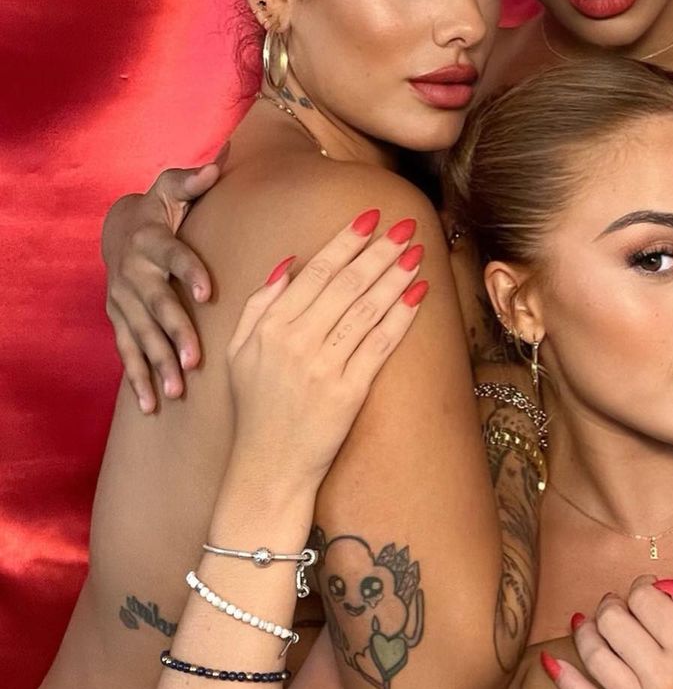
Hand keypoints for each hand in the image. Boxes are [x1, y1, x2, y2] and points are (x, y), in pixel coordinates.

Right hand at [102, 149, 224, 411]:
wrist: (120, 228)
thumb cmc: (162, 207)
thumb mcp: (173, 187)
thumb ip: (193, 179)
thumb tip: (218, 163)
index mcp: (152, 241)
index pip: (174, 256)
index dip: (190, 271)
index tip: (209, 292)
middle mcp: (133, 273)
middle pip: (156, 305)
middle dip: (174, 333)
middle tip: (194, 360)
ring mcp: (123, 301)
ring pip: (140, 336)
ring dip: (157, 364)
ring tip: (176, 392)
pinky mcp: (119, 320)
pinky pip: (126, 353)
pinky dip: (138, 380)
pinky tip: (151, 406)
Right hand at [226, 212, 427, 490]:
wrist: (267, 470)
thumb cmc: (256, 411)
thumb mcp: (238, 353)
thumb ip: (259, 305)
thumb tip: (288, 263)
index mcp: (268, 327)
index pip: (314, 272)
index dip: (345, 241)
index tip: (369, 217)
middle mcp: (294, 342)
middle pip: (345, 283)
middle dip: (378, 250)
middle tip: (404, 226)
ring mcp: (322, 367)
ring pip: (366, 308)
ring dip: (395, 275)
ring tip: (416, 250)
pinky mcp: (347, 392)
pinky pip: (380, 344)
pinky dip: (401, 315)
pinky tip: (418, 292)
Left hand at [548, 579, 672, 688]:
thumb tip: (669, 587)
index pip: (646, 600)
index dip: (642, 586)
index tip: (649, 590)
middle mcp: (662, 679)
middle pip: (615, 623)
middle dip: (613, 604)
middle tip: (619, 603)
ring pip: (597, 659)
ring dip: (587, 631)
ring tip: (590, 620)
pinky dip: (566, 683)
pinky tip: (549, 662)